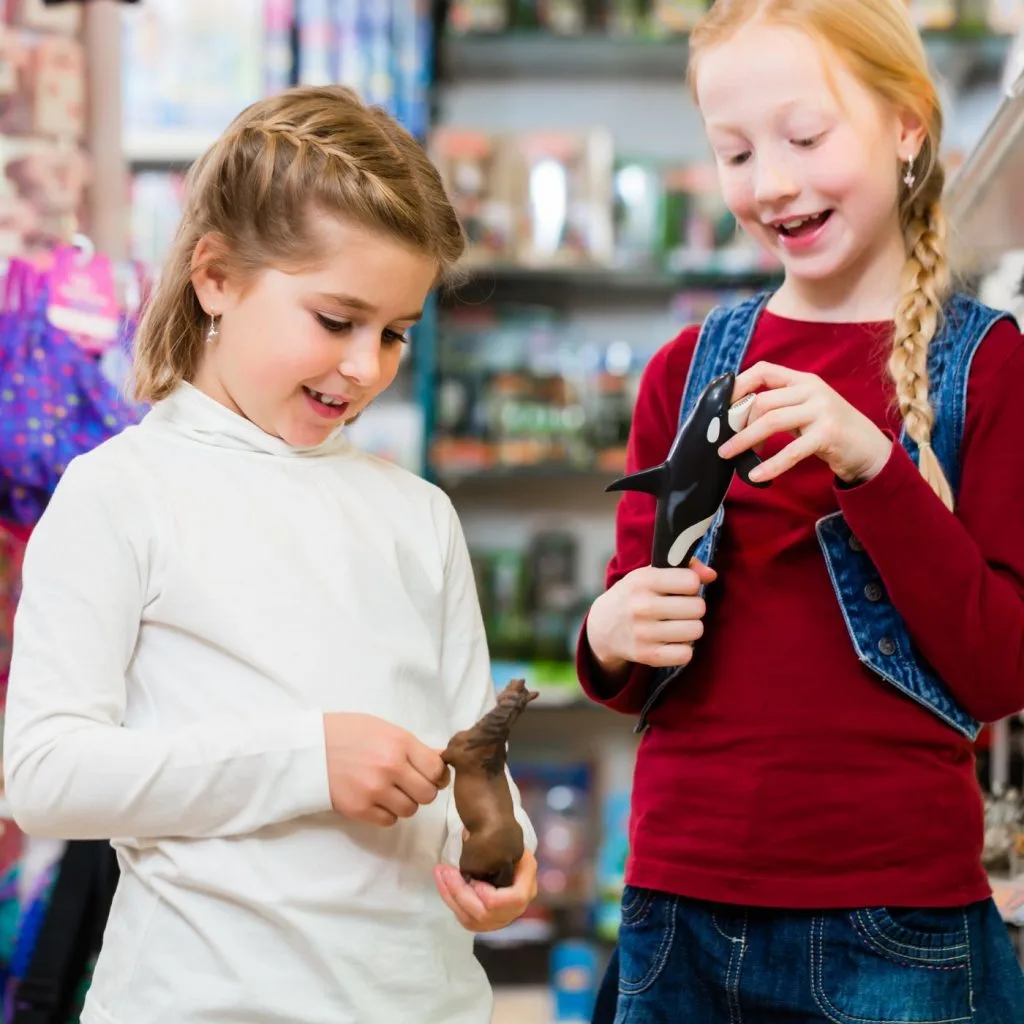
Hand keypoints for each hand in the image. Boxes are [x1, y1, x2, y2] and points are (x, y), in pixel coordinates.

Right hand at [323, 713, 449, 827]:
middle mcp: (391, 767)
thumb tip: (443, 758)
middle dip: (422, 790)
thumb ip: (414, 747)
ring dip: (404, 803)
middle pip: (428, 794)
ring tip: (390, 790)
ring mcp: (374, 790)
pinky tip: (376, 799)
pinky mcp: (359, 809)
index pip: (437, 770)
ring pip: (410, 810)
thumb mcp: (385, 729)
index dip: (437, 775)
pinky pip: (389, 821)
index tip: (429, 774)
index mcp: (400, 743)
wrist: (310, 748)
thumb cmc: (349, 732)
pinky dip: (387, 813)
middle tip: (409, 784)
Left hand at [434, 847, 537, 932]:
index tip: (475, 879)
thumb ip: (501, 847)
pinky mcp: (483, 923)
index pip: (514, 900)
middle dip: (461, 893)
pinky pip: (464, 918)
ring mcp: (497, 920)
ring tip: (440, 873)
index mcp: (526, 889)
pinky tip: (443, 884)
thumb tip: (469, 839)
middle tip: (445, 870)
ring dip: (451, 896)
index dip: (493, 895)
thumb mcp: (512, 844)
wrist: (505, 861)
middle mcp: (514, 911)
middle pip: (485, 914)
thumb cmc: (509, 851)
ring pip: (471, 919)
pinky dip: (450, 901)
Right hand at [586, 560, 717, 673]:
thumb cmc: (635, 595)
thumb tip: (711, 575)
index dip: (692, 584)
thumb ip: (685, 567)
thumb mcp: (650, 574)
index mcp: (643, 581)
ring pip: (695, 630)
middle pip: (698, 607)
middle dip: (694, 607)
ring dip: (691, 627)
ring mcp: (643, 633)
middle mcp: (641, 606)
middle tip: (682, 608)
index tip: (682, 588)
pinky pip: (686, 654)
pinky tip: (673, 641)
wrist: (603, 626)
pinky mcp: (647, 656)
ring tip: (678, 624)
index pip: (690, 581)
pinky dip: (684, 649)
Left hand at [718, 362, 891, 484]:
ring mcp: (822, 410)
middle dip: (738, 423)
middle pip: (762, 401)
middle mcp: (812, 390)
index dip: (738, 385)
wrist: (869, 448)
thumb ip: (778, 407)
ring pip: (771, 421)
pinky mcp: (828, 434)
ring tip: (728, 455)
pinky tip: (755, 475)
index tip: (721, 405)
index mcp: (803, 381)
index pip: (763, 371)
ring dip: (744, 440)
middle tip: (726, 442)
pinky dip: (770, 464)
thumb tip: (735, 419)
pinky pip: (791, 451)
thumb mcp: (803, 411)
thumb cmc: (828, 431)